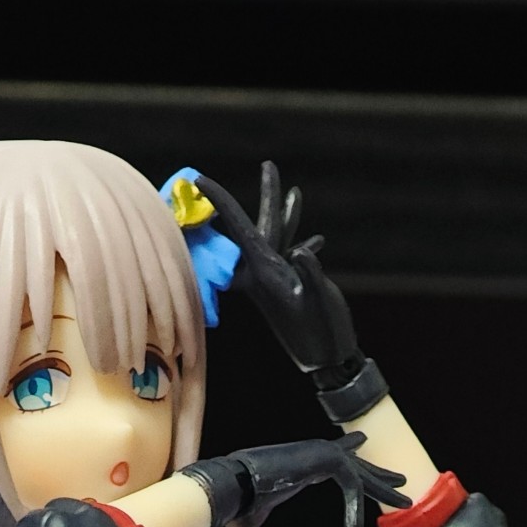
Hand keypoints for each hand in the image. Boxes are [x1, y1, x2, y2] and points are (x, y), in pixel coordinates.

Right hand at [183, 435, 407, 526]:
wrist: (233, 485)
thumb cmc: (241, 498)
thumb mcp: (255, 512)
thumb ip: (256, 519)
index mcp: (305, 463)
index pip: (339, 464)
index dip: (357, 471)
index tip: (370, 476)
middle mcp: (316, 454)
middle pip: (358, 466)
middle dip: (380, 476)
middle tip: (402, 483)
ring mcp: (323, 453)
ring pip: (363, 473)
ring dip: (383, 488)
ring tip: (405, 500)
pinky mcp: (326, 460)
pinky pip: (352, 487)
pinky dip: (353, 510)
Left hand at [195, 162, 362, 385]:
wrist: (328, 361)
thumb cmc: (324, 333)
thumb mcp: (321, 302)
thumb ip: (311, 275)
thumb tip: (302, 252)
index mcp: (265, 273)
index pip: (237, 230)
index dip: (218, 202)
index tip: (198, 179)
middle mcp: (263, 274)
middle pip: (255, 227)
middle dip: (266, 197)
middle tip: (269, 165)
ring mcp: (274, 281)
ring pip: (274, 239)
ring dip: (284, 216)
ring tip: (294, 191)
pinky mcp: (287, 288)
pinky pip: (288, 257)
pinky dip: (299, 244)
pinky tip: (315, 237)